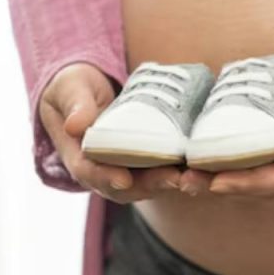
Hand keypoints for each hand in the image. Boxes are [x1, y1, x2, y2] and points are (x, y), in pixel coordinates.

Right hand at [39, 63, 210, 202]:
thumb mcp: (70, 88)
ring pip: (150, 184)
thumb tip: (75, 125)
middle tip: (175, 179)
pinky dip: (183, 170)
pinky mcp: (147, 161)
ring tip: (196, 177)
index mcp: (78, 157)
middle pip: (126, 187)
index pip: (89, 172)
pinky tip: (203, 164)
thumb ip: (75, 104)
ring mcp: (127, 168)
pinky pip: (165, 170)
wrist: (85, 91)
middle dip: (152, 185)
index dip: (106, 177)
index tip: (124, 179)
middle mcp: (103, 170)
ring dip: (173, 182)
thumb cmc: (73, 87)